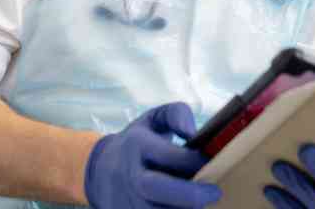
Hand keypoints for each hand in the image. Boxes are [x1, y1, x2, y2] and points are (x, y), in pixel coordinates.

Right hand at [84, 102, 222, 208]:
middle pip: (155, 188)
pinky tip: (183, 208)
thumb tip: (192, 132)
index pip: (167, 155)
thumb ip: (178, 115)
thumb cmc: (138, 141)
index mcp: (137, 144)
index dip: (193, 161)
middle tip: (214, 193)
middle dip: (189, 194)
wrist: (100, 168)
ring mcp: (123, 197)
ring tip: (201, 203)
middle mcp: (128, 173)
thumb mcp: (155, 118)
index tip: (212, 162)